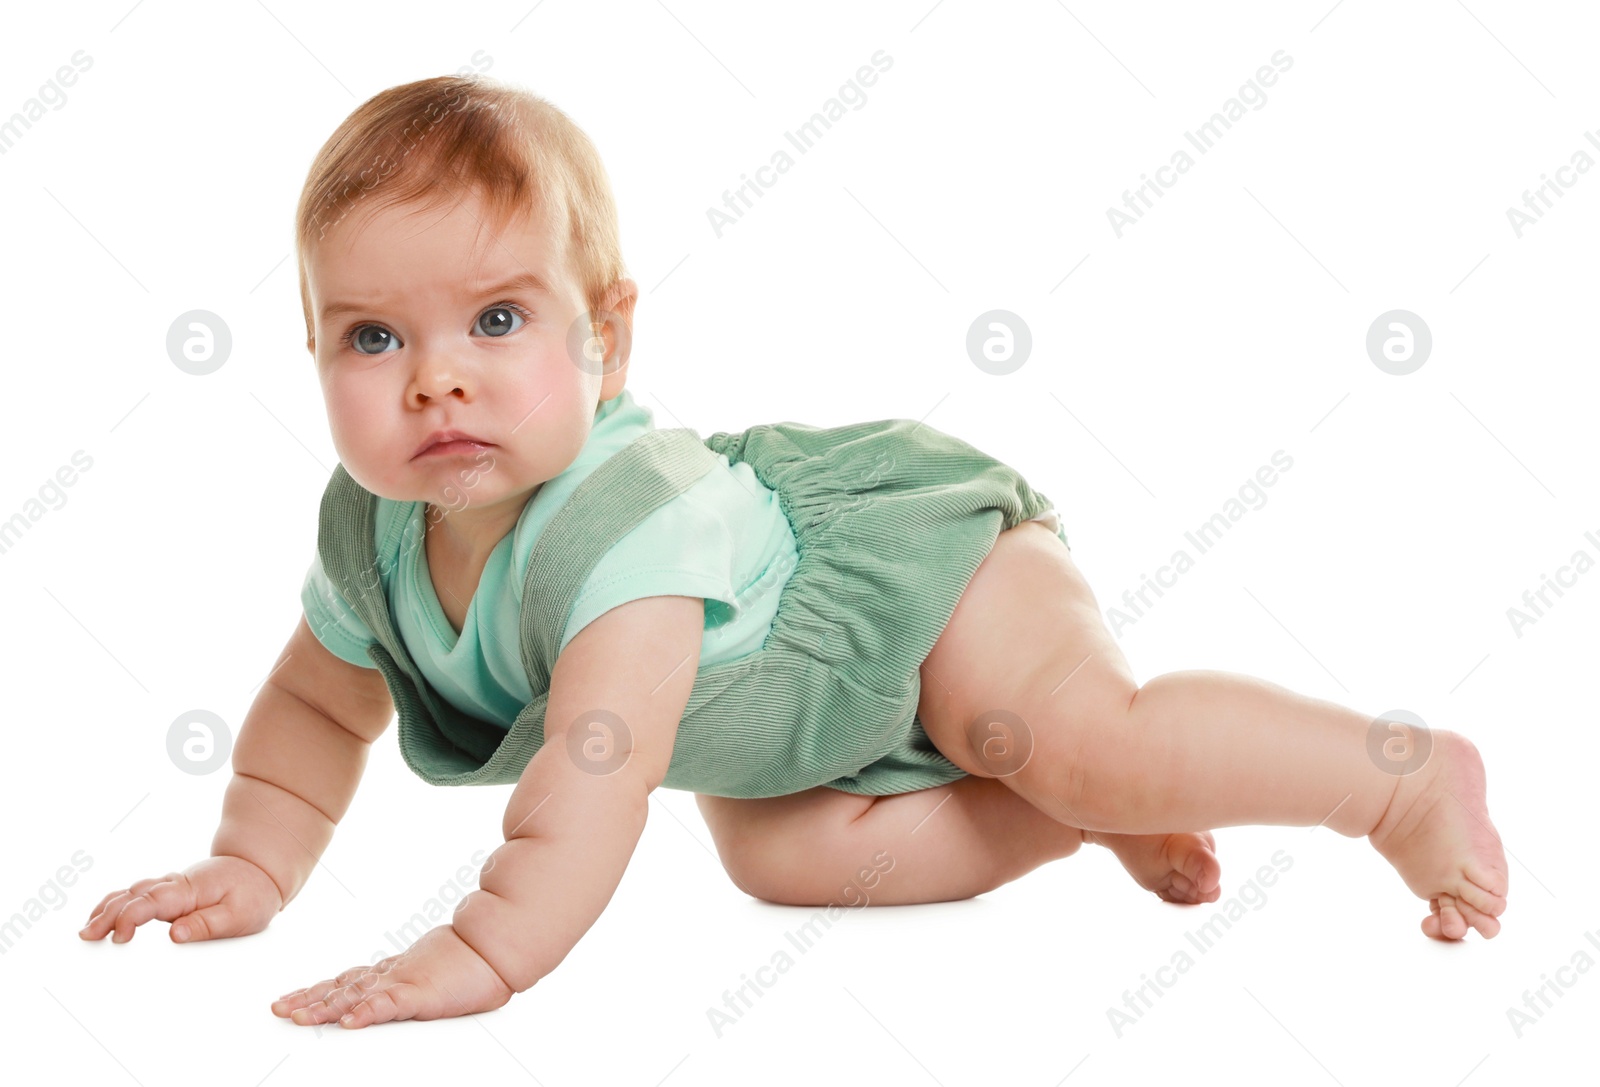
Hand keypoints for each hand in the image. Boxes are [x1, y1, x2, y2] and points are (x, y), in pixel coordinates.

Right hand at [80, 855, 282, 943]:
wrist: (261, 868)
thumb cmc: (252, 892)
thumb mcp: (239, 915)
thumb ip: (206, 925)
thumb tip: (174, 934)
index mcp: (190, 890)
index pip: (151, 902)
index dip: (131, 918)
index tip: (119, 937)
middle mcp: (175, 884)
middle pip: (133, 896)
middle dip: (107, 915)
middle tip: (87, 936)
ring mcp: (170, 886)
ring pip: (131, 893)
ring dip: (107, 908)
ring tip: (87, 930)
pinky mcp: (170, 891)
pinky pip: (138, 894)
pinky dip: (117, 903)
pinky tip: (104, 916)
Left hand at [271, 923, 513, 1028]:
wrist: (496, 945)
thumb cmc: (469, 962)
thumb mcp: (430, 975)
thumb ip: (407, 986)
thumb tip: (386, 997)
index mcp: (392, 972)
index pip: (346, 981)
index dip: (316, 991)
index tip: (288, 1000)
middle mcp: (391, 975)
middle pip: (341, 988)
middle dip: (308, 1000)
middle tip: (278, 1009)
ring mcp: (403, 982)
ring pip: (357, 996)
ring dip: (326, 1007)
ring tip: (299, 1017)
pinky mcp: (421, 993)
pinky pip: (389, 1005)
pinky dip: (367, 1012)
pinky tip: (349, 1021)